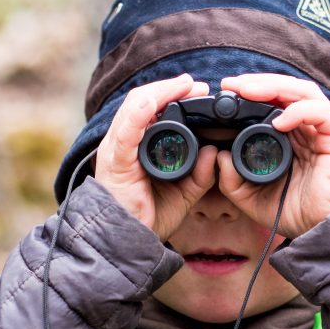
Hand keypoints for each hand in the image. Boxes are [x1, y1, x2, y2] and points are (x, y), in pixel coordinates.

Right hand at [93, 74, 216, 240]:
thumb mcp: (184, 192)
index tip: (199, 91)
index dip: (174, 95)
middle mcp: (125, 142)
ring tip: (184, 85)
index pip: (152, 108)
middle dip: (171, 89)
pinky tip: (151, 103)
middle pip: (143, 101)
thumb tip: (214, 153)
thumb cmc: (150, 217)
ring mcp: (118, 150)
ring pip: (134, 107)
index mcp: (138, 146)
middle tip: (196, 85)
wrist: (129, 243)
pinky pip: (125, 133)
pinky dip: (138, 115)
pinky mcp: (115, 162)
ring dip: (160, 92)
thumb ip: (200, 174)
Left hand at [217, 74, 329, 237]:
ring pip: (302, 92)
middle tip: (231, 84)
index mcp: (288, 136)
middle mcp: (305, 128)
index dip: (249, 92)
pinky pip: (319, 112)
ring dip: (274, 86)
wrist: (323, 230)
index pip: (271, 101)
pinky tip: (279, 121)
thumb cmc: (295, 213)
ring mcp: (322, 130)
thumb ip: (233, 181)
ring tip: (249, 91)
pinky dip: (298, 111)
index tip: (225, 90)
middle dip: (257, 82)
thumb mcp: (252, 198)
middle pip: (285, 90)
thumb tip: (218, 156)